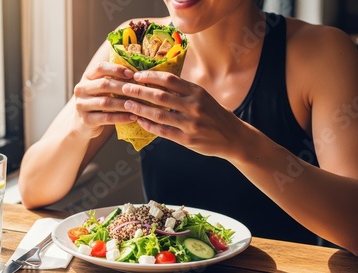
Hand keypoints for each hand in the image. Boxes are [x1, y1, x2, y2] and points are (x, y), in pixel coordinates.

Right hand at [73, 62, 135, 137]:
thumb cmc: (99, 102)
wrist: (83, 124)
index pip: (100, 67)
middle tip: (139, 90)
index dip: (116, 69)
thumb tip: (139, 72)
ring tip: (139, 105)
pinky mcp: (86, 120)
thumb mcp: (102, 88)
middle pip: (104, 84)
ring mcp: (81, 105)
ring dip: (124, 103)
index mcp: (86, 77)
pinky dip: (121, 117)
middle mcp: (81, 89)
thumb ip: (114, 79)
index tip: (132, 74)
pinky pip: (106, 118)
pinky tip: (133, 117)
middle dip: (123, 87)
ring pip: (106, 102)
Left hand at [122, 70, 247, 157]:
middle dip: (139, 91)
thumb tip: (158, 81)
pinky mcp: (187, 139)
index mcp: (197, 92)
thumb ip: (184, 91)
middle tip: (124, 88)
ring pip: (158, 114)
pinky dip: (149, 125)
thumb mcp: (204, 97)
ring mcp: (190, 124)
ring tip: (127, 104)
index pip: (170, 80)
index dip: (151, 76)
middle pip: (160, 96)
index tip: (137, 75)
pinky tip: (139, 121)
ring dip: (140, 108)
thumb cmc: (215, 114)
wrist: (233, 137)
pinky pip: (163, 131)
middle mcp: (194, 106)